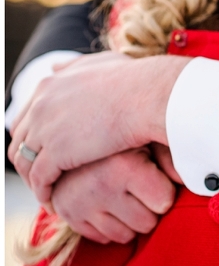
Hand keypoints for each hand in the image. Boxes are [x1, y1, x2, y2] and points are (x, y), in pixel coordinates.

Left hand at [8, 51, 190, 203]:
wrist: (150, 96)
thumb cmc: (137, 80)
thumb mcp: (100, 64)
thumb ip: (74, 66)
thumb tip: (54, 67)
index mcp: (49, 85)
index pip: (27, 117)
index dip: (35, 137)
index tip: (48, 152)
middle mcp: (41, 105)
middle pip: (21, 141)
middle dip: (30, 159)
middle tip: (45, 176)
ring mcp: (45, 130)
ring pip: (26, 163)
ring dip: (34, 180)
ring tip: (50, 193)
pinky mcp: (56, 153)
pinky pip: (40, 180)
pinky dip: (43, 192)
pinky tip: (55, 202)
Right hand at [51, 148, 175, 243]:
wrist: (73, 137)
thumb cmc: (122, 140)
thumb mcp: (148, 141)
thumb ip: (172, 158)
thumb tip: (201, 180)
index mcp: (124, 165)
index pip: (164, 202)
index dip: (165, 192)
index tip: (156, 178)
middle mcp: (100, 187)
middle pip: (147, 223)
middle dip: (149, 210)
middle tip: (140, 189)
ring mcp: (80, 204)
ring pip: (126, 236)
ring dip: (131, 220)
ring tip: (125, 195)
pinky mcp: (67, 215)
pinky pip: (104, 239)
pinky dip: (111, 226)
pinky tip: (109, 204)